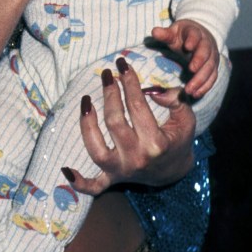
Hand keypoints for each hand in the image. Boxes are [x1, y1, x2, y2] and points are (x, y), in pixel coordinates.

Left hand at [63, 58, 195, 195]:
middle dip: (109, 95)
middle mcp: (136, 158)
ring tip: (86, 101)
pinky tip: (65, 169)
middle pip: (114, 123)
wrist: (174, 172)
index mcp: (156, 143)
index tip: (122, 65)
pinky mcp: (112, 179)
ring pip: (96, 150)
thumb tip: (155, 91)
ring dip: (87, 125)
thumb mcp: (186, 120)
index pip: (137, 107)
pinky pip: (93, 186)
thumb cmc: (177, 140)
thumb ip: (177, 102)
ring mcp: (122, 171)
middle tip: (107, 74)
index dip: (129, 82)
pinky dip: (79, 182)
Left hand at [151, 20, 219, 97]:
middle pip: (205, 52)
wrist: (200, 37)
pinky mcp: (213, 67)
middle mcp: (207, 44)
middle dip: (199, 61)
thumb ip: (165, 34)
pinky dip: (205, 86)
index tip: (187, 47)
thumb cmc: (182, 36)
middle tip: (191, 70)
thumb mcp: (173, 33)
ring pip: (210, 67)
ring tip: (190, 90)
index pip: (196, 35)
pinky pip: (212, 77)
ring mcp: (211, 57)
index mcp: (195, 33)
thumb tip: (154, 32)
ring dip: (201, 79)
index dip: (193, 40)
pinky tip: (196, 94)